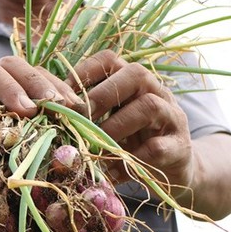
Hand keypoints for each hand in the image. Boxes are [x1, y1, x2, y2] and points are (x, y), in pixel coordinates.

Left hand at [67, 50, 194, 190]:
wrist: (176, 171)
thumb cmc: (134, 143)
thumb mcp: (112, 123)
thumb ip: (89, 115)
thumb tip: (50, 113)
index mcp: (135, 83)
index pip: (112, 60)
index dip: (85, 71)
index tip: (64, 93)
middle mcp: (157, 92)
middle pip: (136, 74)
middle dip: (103, 94)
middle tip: (80, 117)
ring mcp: (172, 118)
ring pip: (149, 106)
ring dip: (117, 125)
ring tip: (97, 145)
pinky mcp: (180, 147)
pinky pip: (158, 147)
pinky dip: (131, 159)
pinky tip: (113, 171)